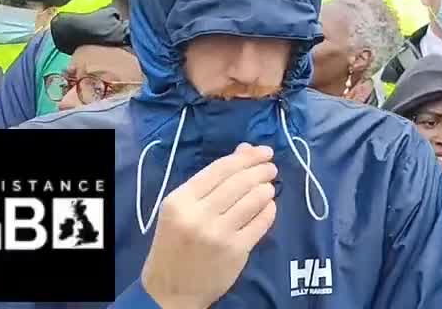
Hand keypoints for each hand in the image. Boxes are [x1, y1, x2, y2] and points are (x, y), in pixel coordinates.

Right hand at [141, 143, 277, 308]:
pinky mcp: (236, 251)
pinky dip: (269, 210)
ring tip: (268, 188)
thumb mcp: (182, 209)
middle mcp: (198, 215)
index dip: (247, 157)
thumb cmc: (175, 244)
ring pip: (255, 199)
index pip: (221, 169)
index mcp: (180, 201)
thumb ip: (212, 180)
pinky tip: (268, 207)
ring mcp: (218, 234)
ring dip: (267, 189)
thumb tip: (246, 150)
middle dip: (262, 170)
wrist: (170, 291)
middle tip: (271, 168)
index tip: (263, 152)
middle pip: (241, 181)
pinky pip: (262, 222)